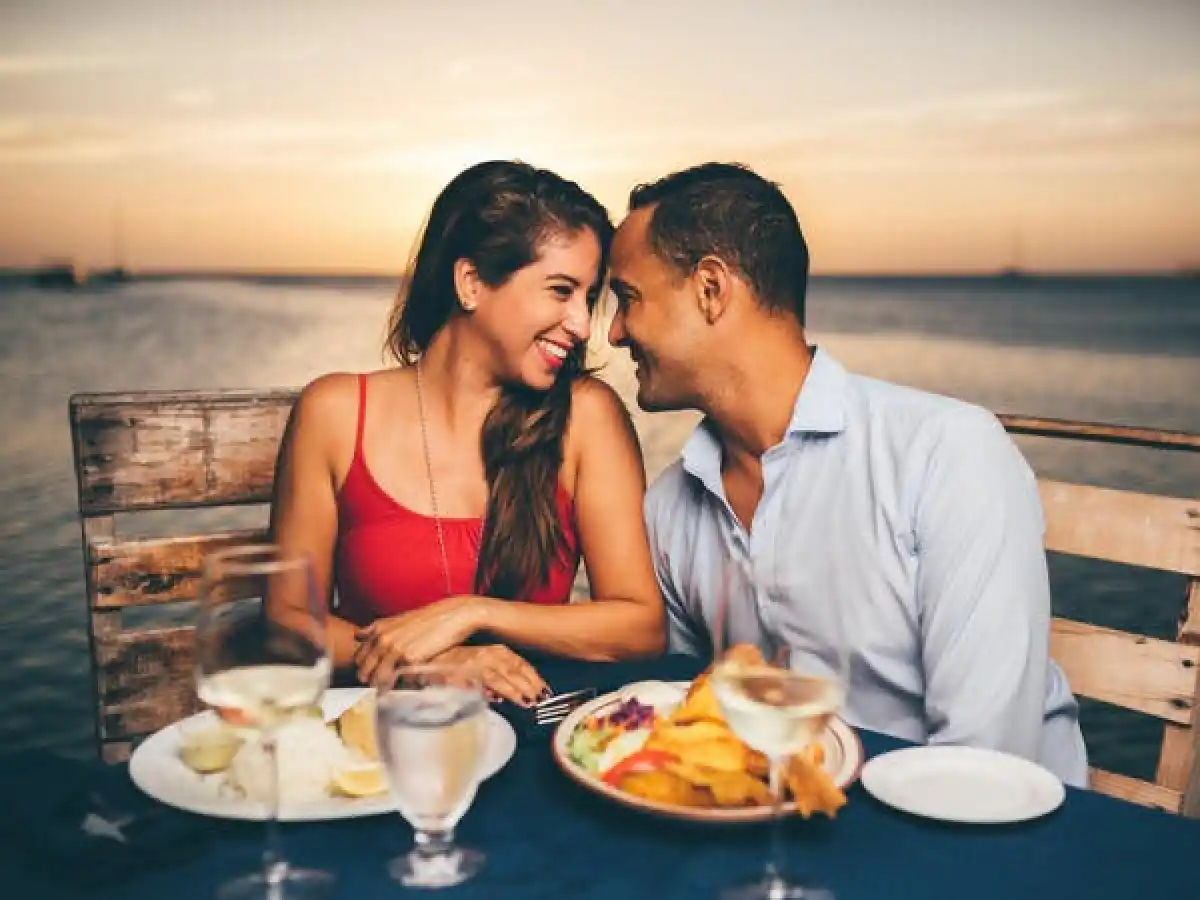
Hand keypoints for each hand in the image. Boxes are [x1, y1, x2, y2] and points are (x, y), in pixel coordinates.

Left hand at [353, 596, 482, 686]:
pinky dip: (397, 686)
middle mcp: (383, 639)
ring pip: (377, 678)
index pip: (359, 657)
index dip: (364, 669)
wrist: (452, 615)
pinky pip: (396, 680)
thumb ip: (378, 628)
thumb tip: (358, 634)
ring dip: (381, 687)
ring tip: (388, 691)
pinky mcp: (409, 659)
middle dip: (369, 681)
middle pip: (364, 670)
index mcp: (379, 629)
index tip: (370, 675)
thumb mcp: (399, 619)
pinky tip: (402, 686)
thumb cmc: (429, 618)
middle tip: (377, 687)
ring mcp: (395, 649)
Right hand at [431, 645, 548, 706]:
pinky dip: (487, 691)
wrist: (430, 659)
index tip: (544, 689)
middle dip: (527, 685)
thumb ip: (500, 676)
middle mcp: (486, 654)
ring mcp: (473, 663)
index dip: (533, 676)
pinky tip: (497, 700)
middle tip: (539, 699)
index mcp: (495, 650)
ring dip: (512, 690)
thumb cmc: (459, 662)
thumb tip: (514, 695)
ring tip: (525, 703)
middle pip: (512, 670)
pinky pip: (476, 683)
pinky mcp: (459, 673)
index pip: (520, 663)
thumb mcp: (484, 663)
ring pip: (498, 677)